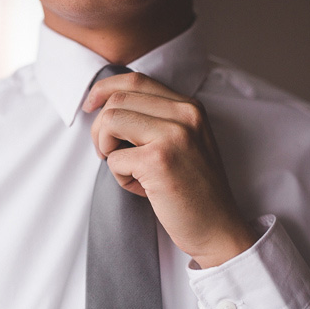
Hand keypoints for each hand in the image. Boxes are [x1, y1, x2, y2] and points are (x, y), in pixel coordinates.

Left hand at [83, 72, 256, 267]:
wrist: (218, 228)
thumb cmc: (193, 189)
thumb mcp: (183, 142)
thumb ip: (156, 119)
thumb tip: (106, 104)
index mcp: (190, 107)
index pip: (136, 80)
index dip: (105, 89)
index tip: (91, 106)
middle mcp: (185, 114)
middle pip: (118, 100)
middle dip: (100, 127)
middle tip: (107, 152)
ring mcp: (174, 136)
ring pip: (110, 121)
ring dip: (105, 148)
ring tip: (125, 169)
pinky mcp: (159, 161)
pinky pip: (113, 159)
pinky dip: (118, 176)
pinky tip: (140, 188)